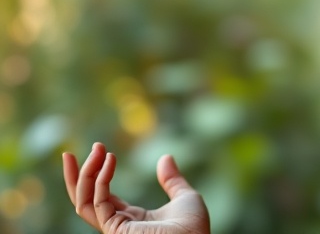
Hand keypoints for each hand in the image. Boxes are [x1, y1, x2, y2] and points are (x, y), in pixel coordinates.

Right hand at [62, 143, 209, 233]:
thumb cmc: (193, 228)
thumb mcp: (183, 197)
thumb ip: (172, 180)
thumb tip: (165, 157)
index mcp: (130, 219)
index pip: (101, 196)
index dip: (95, 174)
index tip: (98, 150)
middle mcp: (118, 224)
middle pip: (84, 201)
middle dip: (76, 177)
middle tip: (70, 154)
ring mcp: (114, 228)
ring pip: (84, 201)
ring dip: (85, 174)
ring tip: (97, 148)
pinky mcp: (116, 230)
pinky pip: (99, 202)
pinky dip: (101, 179)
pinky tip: (110, 160)